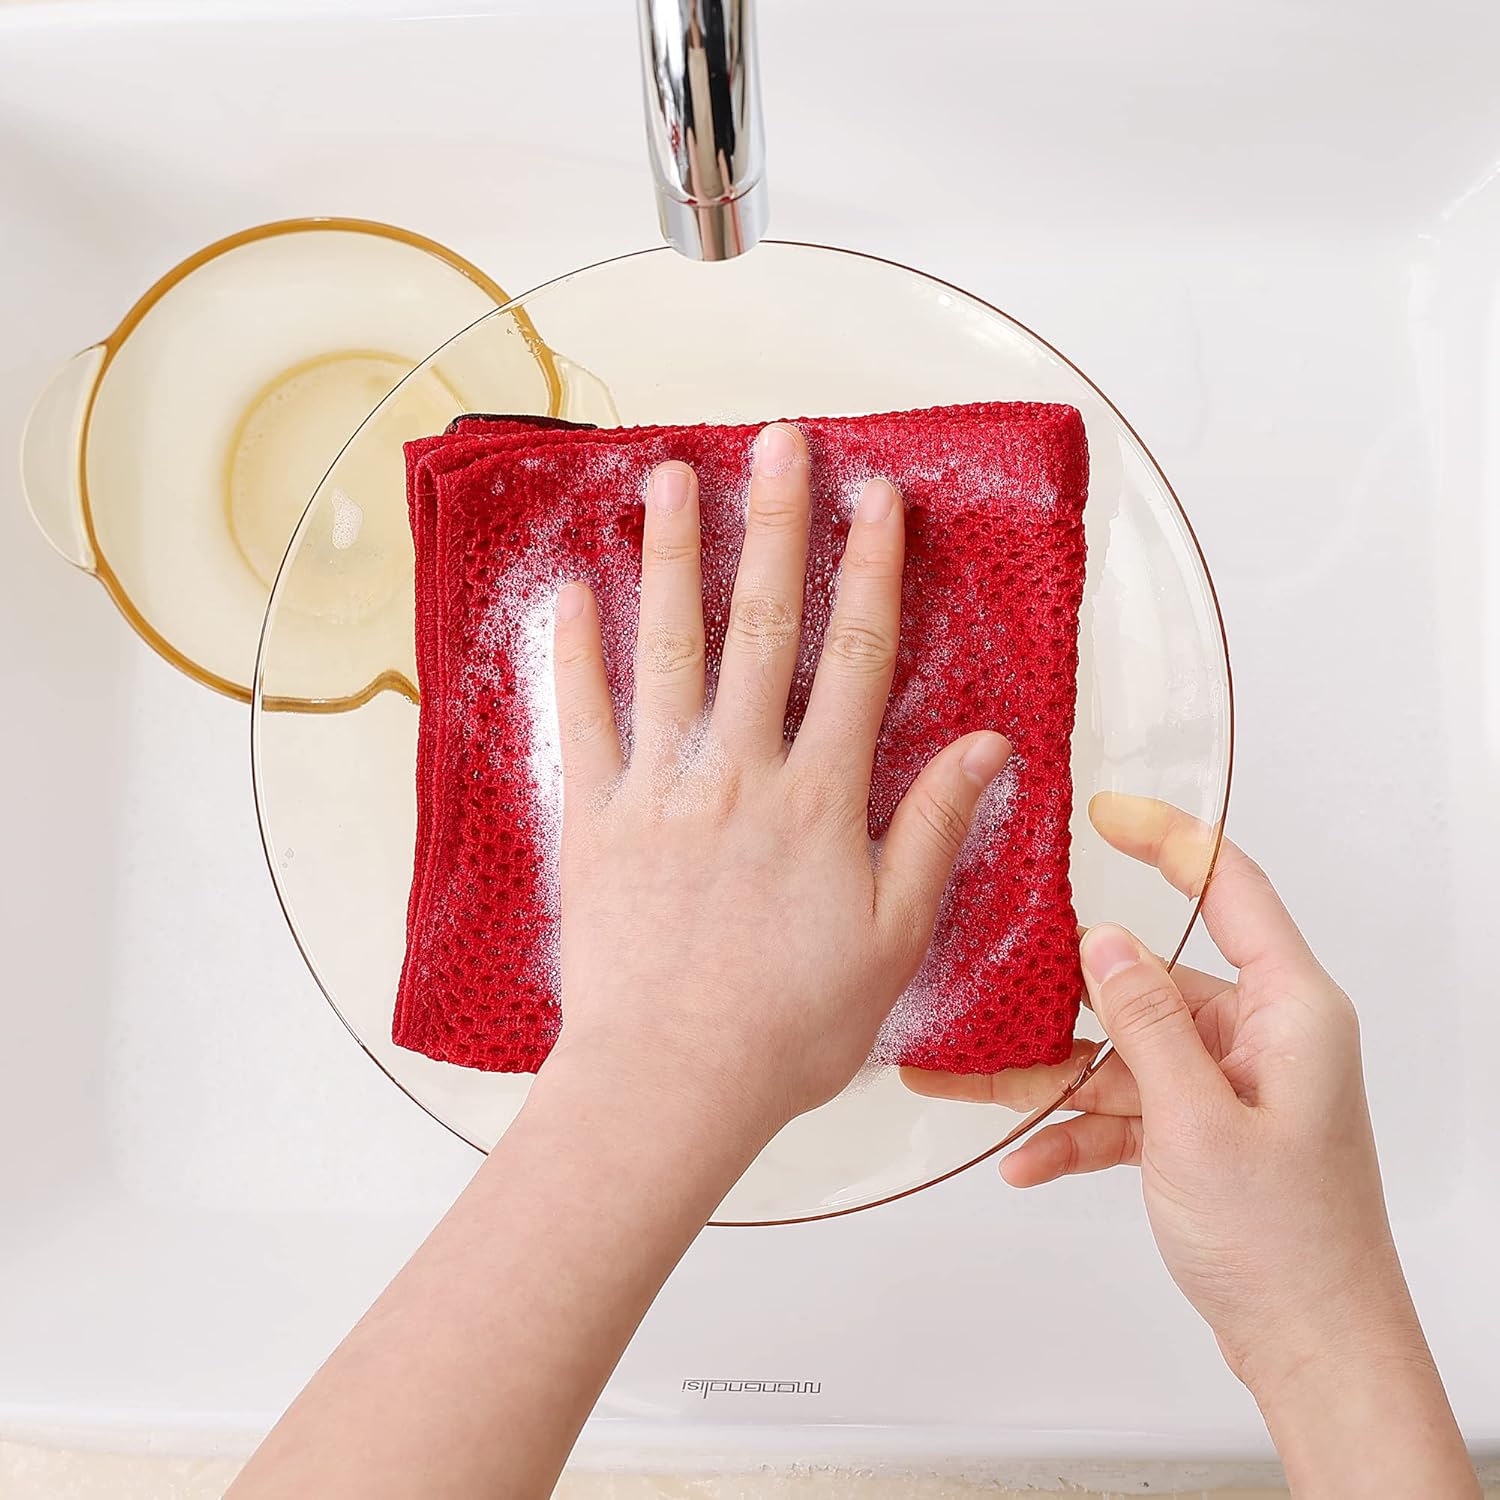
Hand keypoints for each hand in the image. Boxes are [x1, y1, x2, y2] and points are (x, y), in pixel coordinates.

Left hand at [550, 423, 1010, 1136]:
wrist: (669, 1082)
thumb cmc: (788, 1024)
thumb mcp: (892, 938)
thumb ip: (933, 831)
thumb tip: (987, 746)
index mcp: (819, 798)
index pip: (856, 657)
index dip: (871, 569)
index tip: (877, 496)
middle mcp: (739, 771)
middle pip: (762, 626)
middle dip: (775, 525)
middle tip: (778, 439)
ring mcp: (659, 788)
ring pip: (667, 651)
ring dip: (672, 558)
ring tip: (670, 480)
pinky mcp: (595, 819)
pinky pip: (583, 721)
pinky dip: (573, 655)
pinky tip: (569, 593)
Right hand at [906, 793, 1476, 1495]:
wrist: (1313, 1351)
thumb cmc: (1286, 1244)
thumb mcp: (1196, 1122)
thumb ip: (1147, 1021)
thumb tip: (1104, 938)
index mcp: (1289, 1010)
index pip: (1231, 887)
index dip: (1169, 839)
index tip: (1106, 812)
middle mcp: (1260, 1037)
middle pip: (1146, 983)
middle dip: (1059, 996)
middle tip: (986, 981)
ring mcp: (1228, 1085)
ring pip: (1120, 1053)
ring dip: (1047, 1077)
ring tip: (961, 1080)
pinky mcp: (1202, 1130)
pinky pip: (1124, 1110)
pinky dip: (1075, 1132)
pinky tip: (1024, 1162)